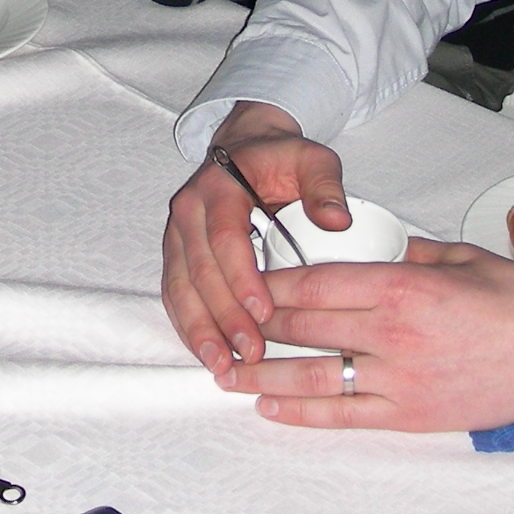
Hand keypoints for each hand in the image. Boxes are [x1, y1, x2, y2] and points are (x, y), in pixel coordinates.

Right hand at [161, 101, 349, 373]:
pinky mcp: (176, 253)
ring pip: (179, 287)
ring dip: (199, 330)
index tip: (264, 313)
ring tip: (223, 367)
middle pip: (198, 269)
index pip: (224, 236)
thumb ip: (326, 185)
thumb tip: (338, 221)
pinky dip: (188, 327)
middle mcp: (189, 209)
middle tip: (251, 352)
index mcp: (219, 186)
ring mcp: (177, 233)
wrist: (246, 146)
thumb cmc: (283, 158)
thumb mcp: (312, 159)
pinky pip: (175, 294)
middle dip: (222, 316)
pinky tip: (208, 355)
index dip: (241, 277)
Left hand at [216, 238, 513, 430]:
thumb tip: (364, 245)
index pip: (317, 281)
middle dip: (259, 322)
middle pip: (307, 325)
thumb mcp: (453, 256)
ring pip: (314, 375)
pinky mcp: (410, 415)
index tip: (244, 277)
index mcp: (402, 285)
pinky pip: (344, 415)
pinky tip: (270, 406)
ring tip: (228, 373)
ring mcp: (400, 380)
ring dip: (264, 374)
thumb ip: (402, 251)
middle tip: (224, 320)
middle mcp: (393, 334)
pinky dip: (302, 412)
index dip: (273, 281)